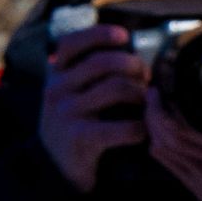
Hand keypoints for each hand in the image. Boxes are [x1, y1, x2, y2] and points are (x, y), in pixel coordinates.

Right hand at [36, 23, 150, 192]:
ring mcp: (66, 112)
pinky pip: (123, 127)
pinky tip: (142, 131)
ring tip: (147, 104)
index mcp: (56, 72)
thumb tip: (132, 53)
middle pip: (104, 62)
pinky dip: (140, 128)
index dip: (100, 34)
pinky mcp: (80, 138)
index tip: (124, 36)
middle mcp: (57, 88)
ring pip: (117, 89)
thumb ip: (89, 71)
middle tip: (146, 77)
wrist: (54, 166)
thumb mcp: (71, 91)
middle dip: (134, 65)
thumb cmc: (74, 122)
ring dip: (141, 95)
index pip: (73, 42)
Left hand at [148, 86, 201, 200]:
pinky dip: (156, 143)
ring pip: (164, 146)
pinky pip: (166, 161)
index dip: (173, 102)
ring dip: (152, 125)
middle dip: (155, 110)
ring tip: (152, 108)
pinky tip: (156, 131)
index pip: (192, 122)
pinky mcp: (194, 183)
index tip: (170, 85)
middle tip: (153, 92)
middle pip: (170, 132)